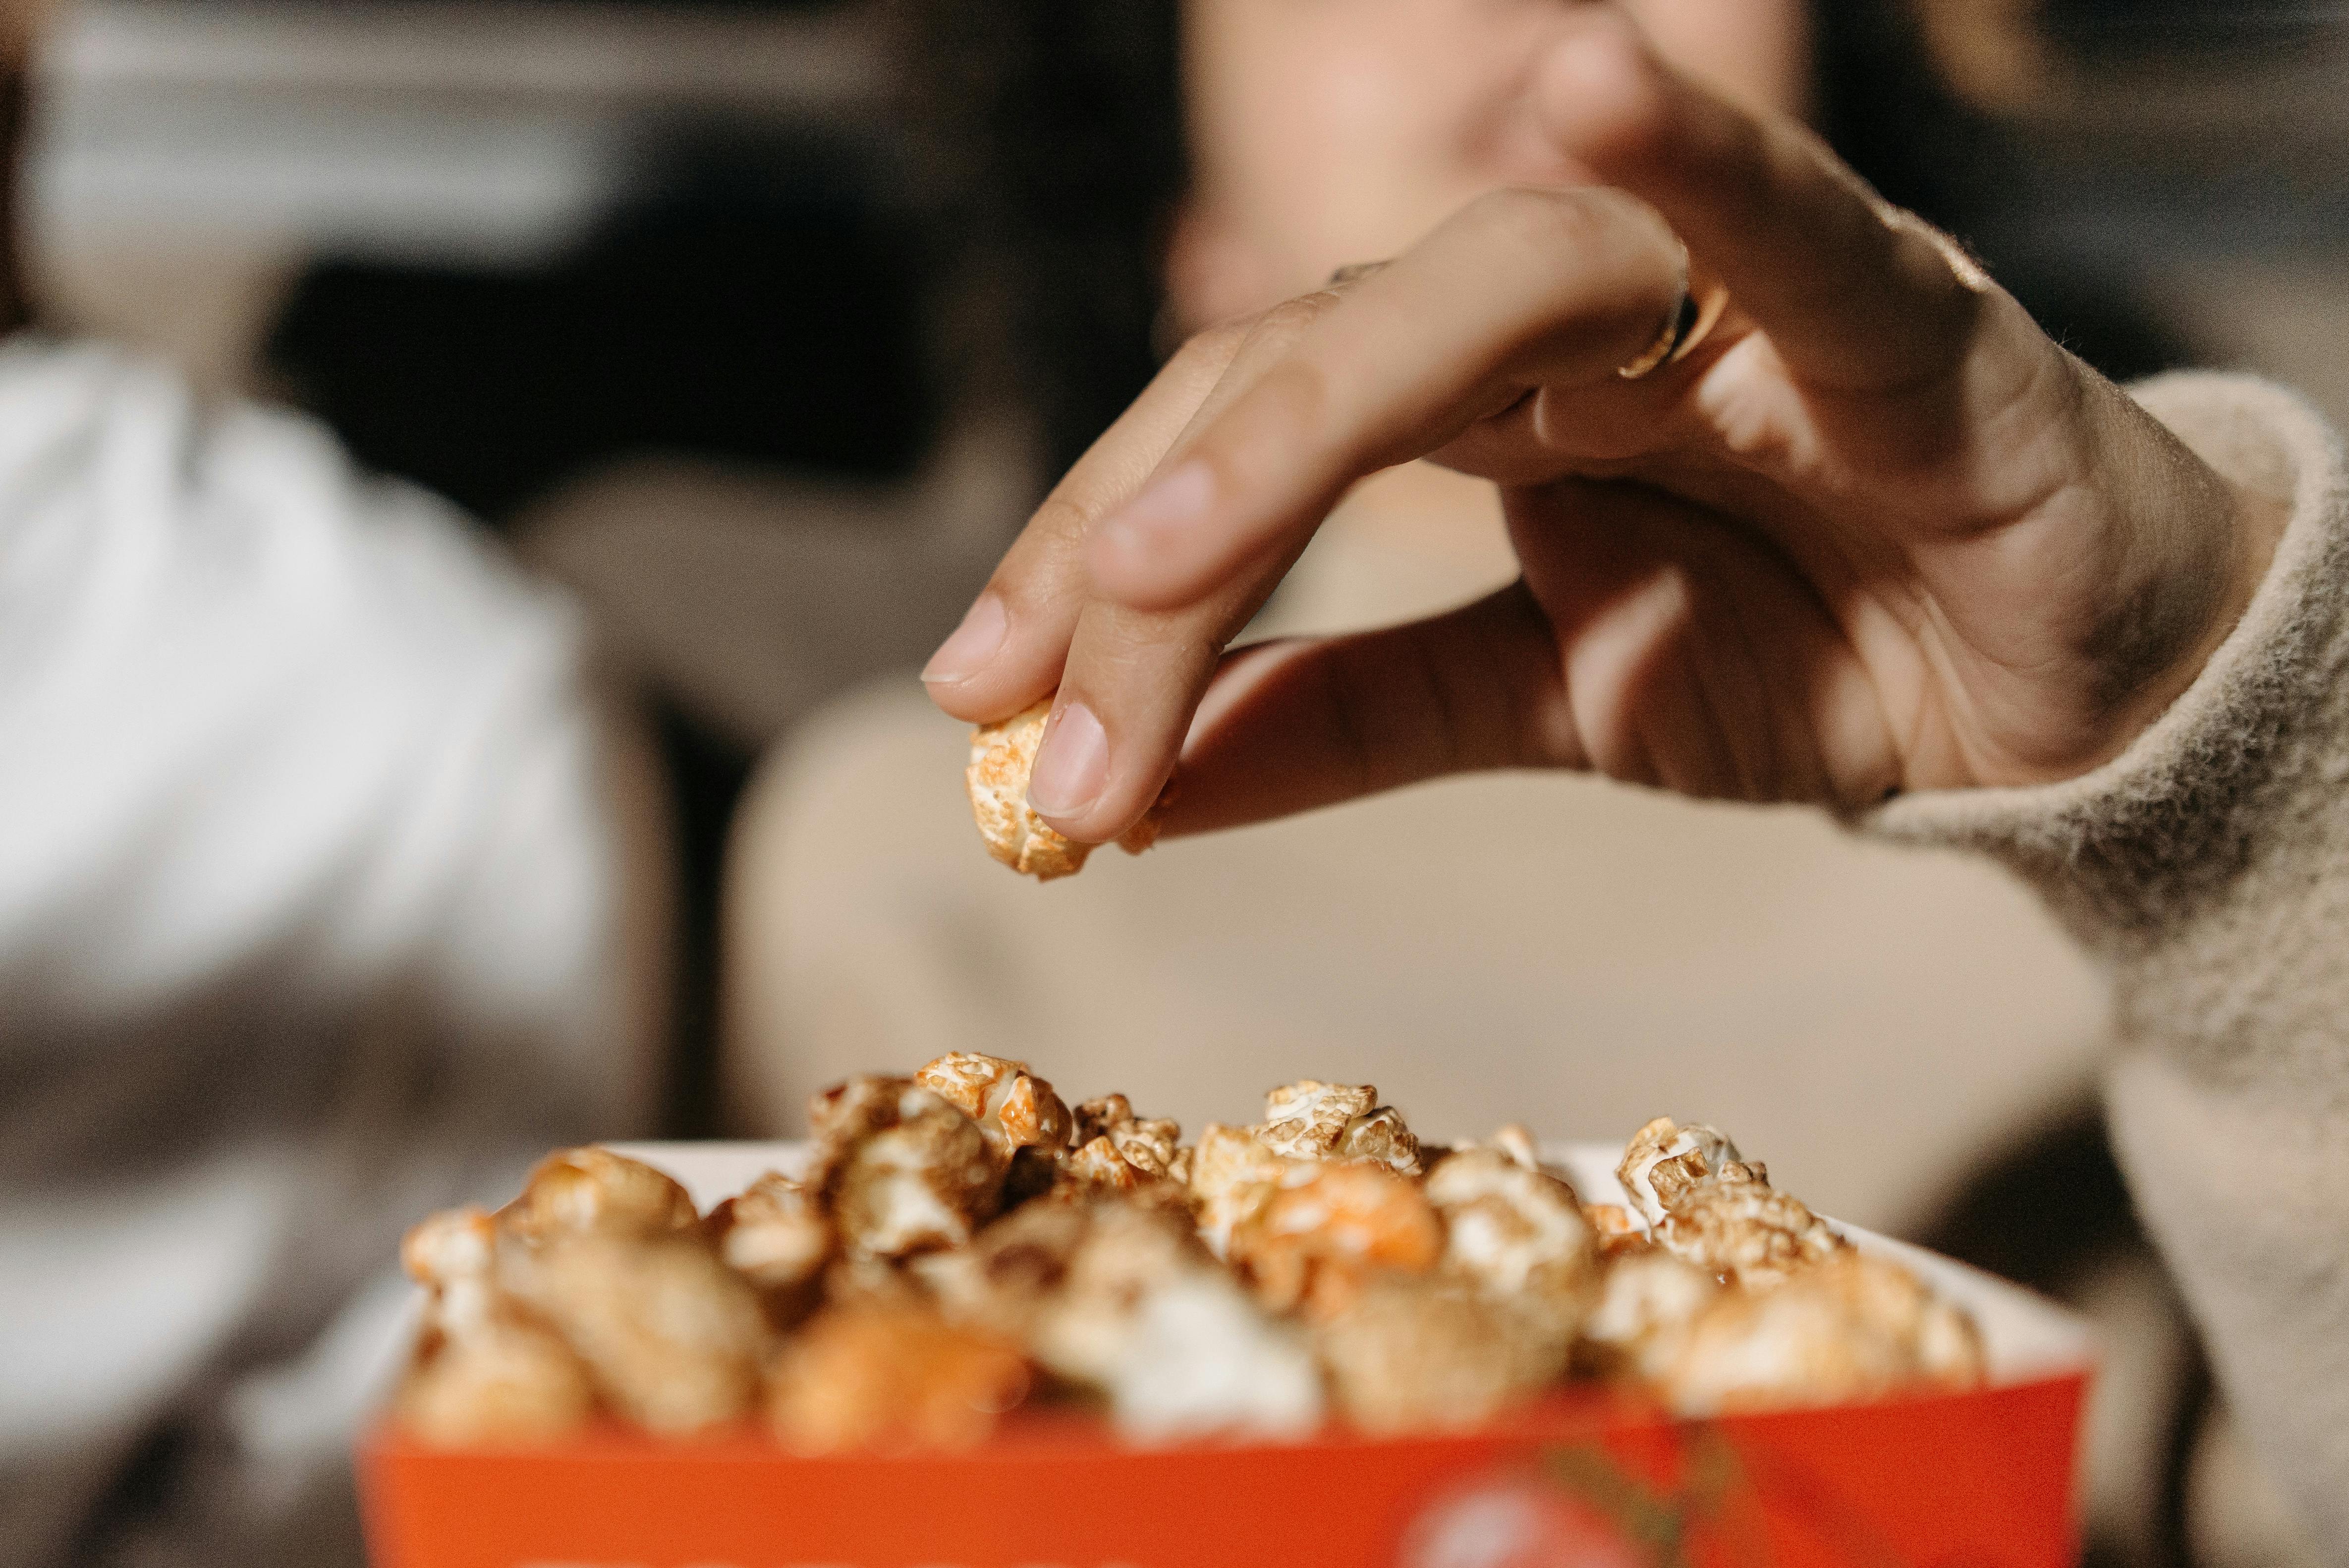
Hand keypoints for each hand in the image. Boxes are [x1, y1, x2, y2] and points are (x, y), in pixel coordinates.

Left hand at [922, 8, 2280, 842]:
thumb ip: (1343, 725)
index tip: (982, 698)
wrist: (2059, 706)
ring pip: (1480, 291)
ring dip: (1306, 417)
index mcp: (1476, 409)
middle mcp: (1565, 331)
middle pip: (1308, 366)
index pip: (1238, 444)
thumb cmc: (1813, 657)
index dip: (1096, 559)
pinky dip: (1697, 151)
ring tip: (1158, 549)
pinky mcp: (1893, 311)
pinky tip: (1590, 81)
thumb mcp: (1538, 712)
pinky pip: (1785, 214)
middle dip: (1153, 529)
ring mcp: (1721, 303)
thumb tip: (1130, 791)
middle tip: (1031, 701)